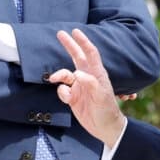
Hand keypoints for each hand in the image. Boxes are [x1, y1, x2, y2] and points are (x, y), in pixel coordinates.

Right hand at [49, 29, 125, 146]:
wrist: (104, 128)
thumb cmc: (107, 110)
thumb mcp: (101, 96)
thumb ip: (90, 83)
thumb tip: (77, 73)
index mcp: (97, 74)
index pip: (90, 54)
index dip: (83, 41)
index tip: (75, 31)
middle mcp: (87, 77)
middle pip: (77, 57)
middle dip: (69, 45)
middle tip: (60, 33)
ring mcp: (80, 87)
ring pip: (65, 75)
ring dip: (58, 75)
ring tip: (52, 78)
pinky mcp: (73, 98)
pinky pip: (62, 91)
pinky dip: (61, 93)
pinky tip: (68, 99)